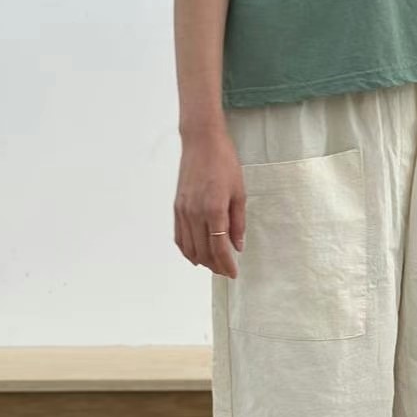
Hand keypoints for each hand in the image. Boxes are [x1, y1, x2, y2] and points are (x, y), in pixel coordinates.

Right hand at [174, 126, 244, 276]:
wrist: (202, 142)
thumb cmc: (224, 163)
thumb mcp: (239, 193)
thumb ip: (238, 222)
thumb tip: (237, 246)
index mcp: (214, 210)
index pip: (219, 248)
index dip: (226, 265)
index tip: (233, 273)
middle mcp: (195, 213)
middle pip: (203, 252)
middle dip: (215, 266)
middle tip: (226, 270)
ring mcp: (183, 211)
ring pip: (189, 247)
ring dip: (201, 260)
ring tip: (213, 265)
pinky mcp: (177, 207)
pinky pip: (179, 236)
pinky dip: (186, 250)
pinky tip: (195, 254)